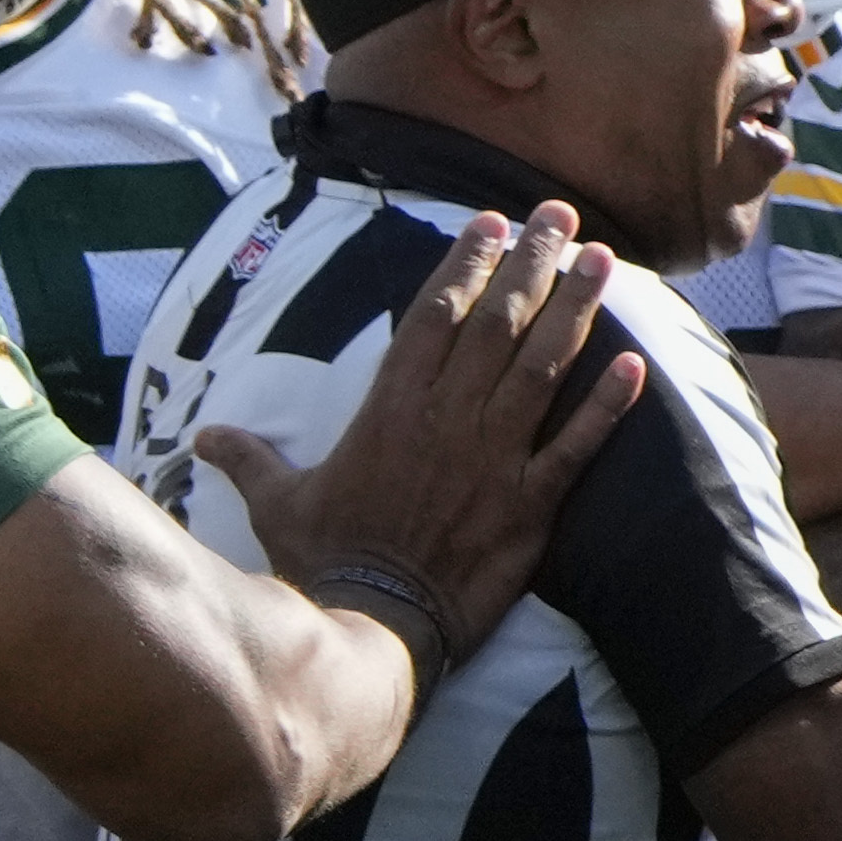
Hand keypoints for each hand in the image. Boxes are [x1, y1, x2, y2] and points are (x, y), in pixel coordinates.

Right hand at [206, 197, 633, 664]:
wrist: (372, 625)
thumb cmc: (323, 561)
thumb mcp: (276, 501)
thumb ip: (248, 458)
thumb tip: (203, 438)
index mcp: (389, 407)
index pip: (434, 317)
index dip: (465, 265)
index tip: (491, 222)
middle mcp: (446, 420)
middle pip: (496, 324)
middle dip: (530, 263)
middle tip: (560, 214)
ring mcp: (493, 460)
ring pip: (542, 369)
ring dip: (577, 310)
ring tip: (605, 261)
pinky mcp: (531, 506)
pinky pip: (576, 447)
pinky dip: (608, 408)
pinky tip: (638, 365)